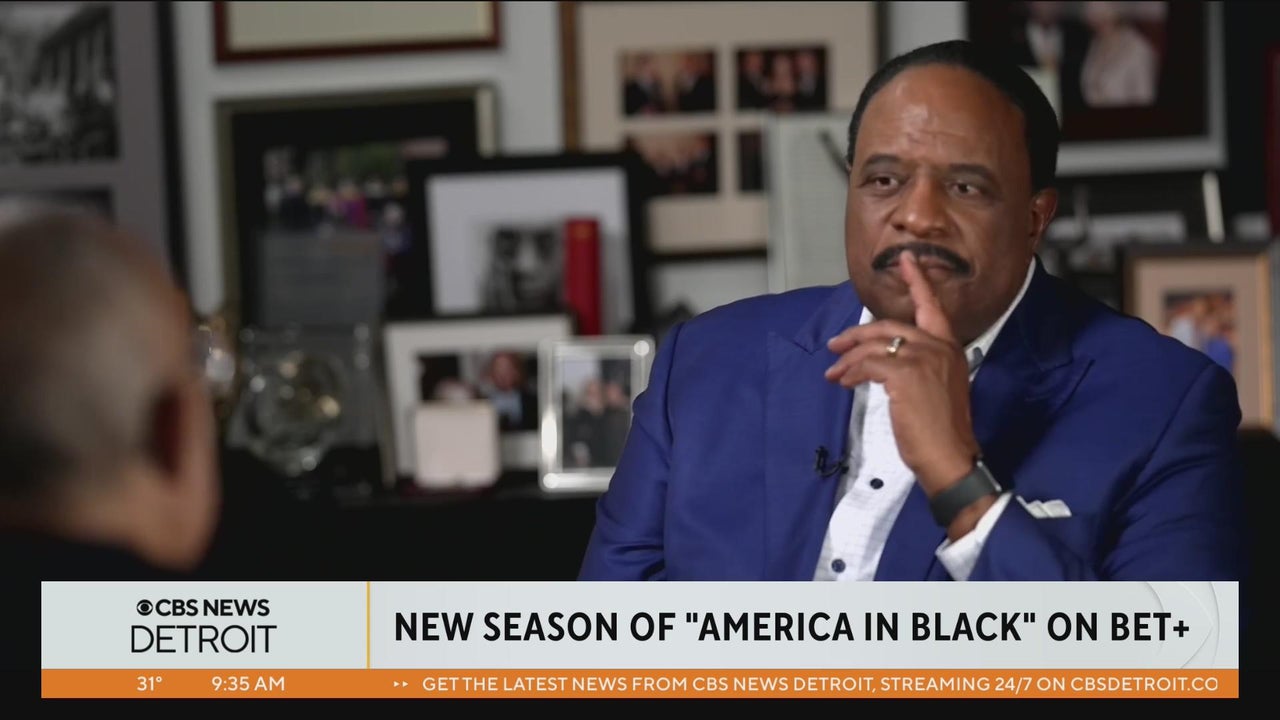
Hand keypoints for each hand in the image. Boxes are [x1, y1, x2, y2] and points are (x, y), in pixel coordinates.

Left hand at [824, 251, 979, 493]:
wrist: (949, 455)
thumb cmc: (941, 430)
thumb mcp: (937, 389)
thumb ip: (919, 367)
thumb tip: (883, 363)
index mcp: (950, 349)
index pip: (933, 308)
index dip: (919, 282)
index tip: (906, 260)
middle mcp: (940, 348)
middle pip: (891, 326)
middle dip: (858, 334)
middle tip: (835, 344)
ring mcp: (924, 359)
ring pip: (875, 346)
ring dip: (849, 359)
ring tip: (835, 373)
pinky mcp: (906, 374)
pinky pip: (869, 364)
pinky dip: (852, 372)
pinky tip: (845, 382)